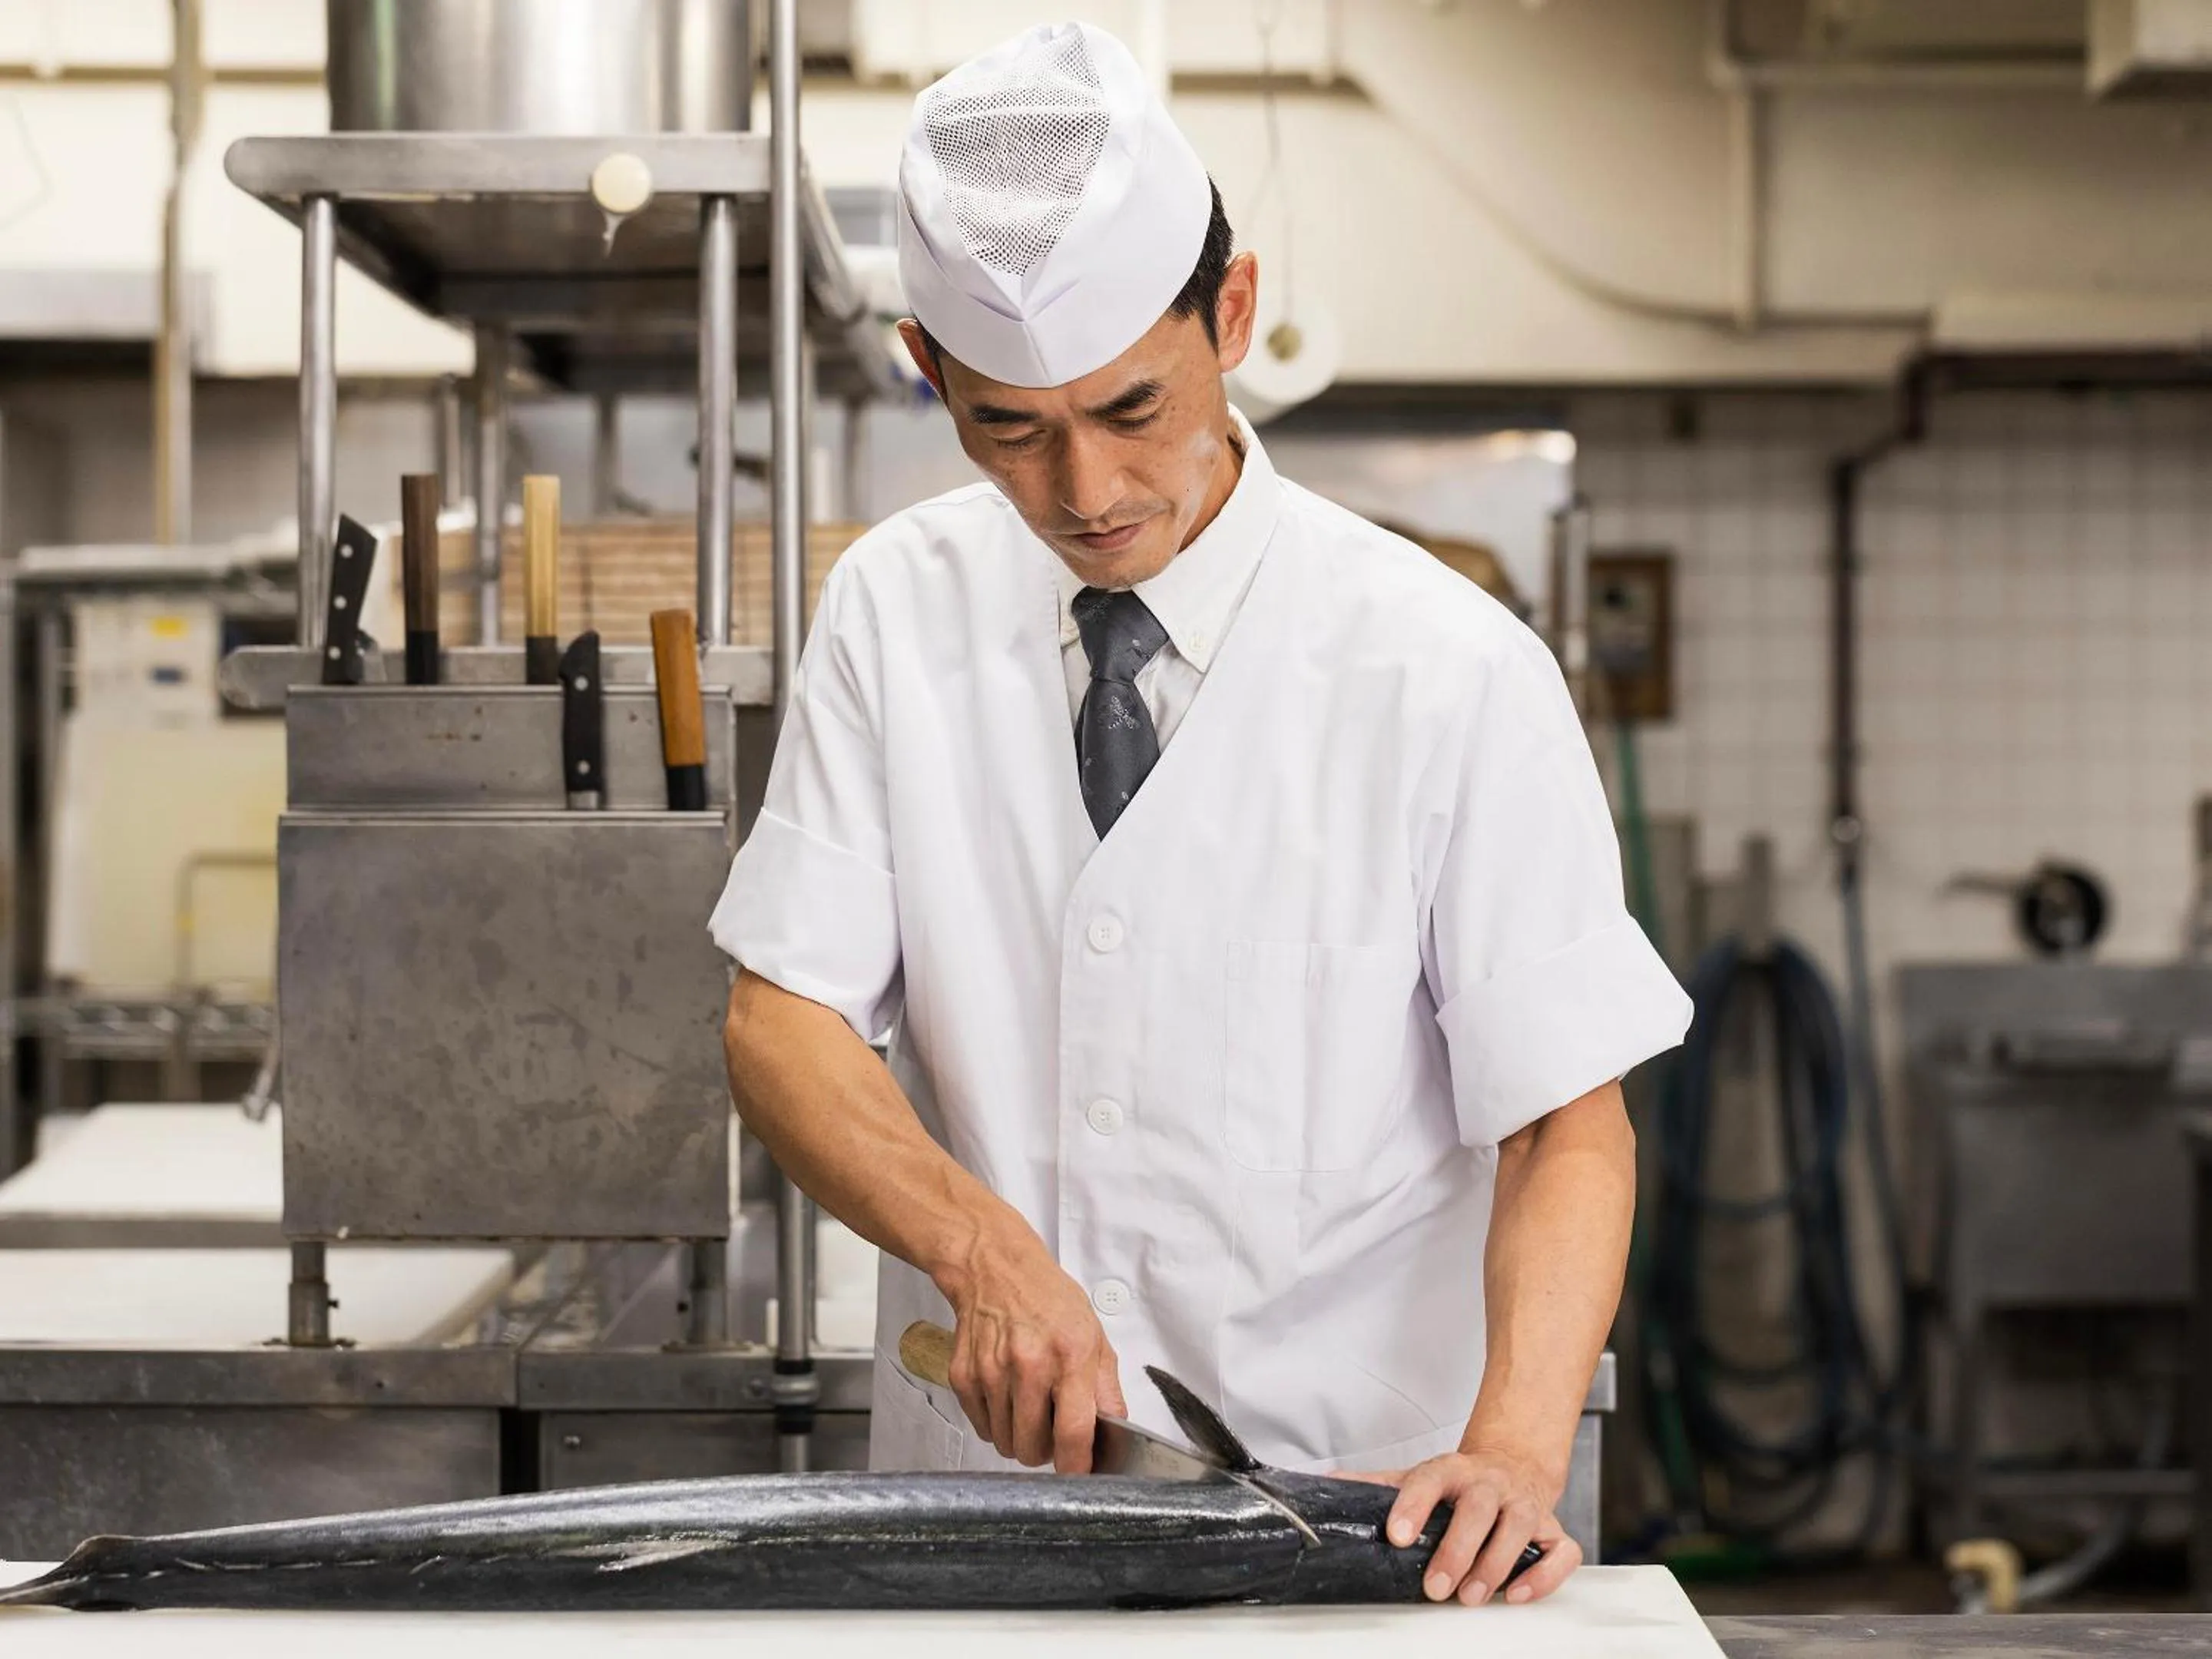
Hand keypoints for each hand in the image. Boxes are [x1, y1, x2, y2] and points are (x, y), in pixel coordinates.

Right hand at [937, 1229, 1125, 1471]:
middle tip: (1051, 1428)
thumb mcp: (1094, 1336)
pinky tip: (1006, 1397)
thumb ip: (1106, 1389)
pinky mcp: (963, 1376)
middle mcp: (1029, 1364)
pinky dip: (996, 1424)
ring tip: (1028, 1408)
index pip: (1074, 1432)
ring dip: (1020, 1438)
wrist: (995, 1269)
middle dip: (1046, 1451)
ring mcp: (991, 1371)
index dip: (1076, 1466)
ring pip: (1006, 1444)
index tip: (1078, 1472)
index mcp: (1070, 1355)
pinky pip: (982, 1428)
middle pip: (1034, 1448)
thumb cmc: (1048, 1300)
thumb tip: (1115, 1434)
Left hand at [1354, 1446, 1581, 1605]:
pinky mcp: (1552, 1528)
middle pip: (1477, 1509)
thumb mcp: (1419, 1477)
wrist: (1512, 1462)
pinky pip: (1561, 1551)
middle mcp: (1490, 1483)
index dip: (1413, 1505)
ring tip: (1472, 1595)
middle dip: (1456, 1550)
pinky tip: (1518, 1594)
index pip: (1430, 1479)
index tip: (1396, 1534)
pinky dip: (1545, 1575)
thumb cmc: (1461, 1482)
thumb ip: (1379, 1486)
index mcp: (1452, 1470)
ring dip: (1495, 1564)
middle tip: (1435, 1586)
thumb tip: (1331, 1486)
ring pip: (1518, 1527)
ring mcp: (1524, 1504)